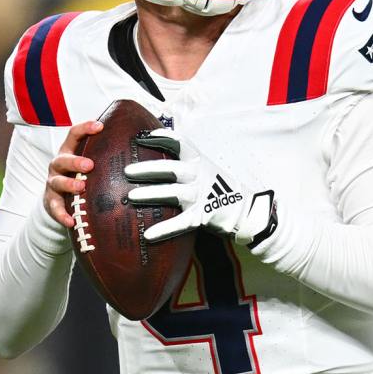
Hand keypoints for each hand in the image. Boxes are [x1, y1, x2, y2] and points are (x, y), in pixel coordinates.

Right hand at [44, 120, 103, 228]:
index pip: (74, 134)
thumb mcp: (90, 162)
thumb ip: (106, 155)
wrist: (59, 198)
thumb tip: (141, 146)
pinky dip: (62, 214)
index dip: (85, 128)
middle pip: (63, 159)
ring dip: (69, 184)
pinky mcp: (51, 201)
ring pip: (57, 182)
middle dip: (76, 161)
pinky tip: (71, 220)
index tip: (100, 126)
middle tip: (89, 165)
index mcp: (69, 151)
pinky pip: (55, 208)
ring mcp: (53, 183)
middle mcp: (59, 165)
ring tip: (81, 187)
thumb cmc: (80, 175)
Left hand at [124, 129, 277, 244]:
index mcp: (198, 160)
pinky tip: (148, 235)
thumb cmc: (218, 186)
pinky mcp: (201, 216)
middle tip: (127, 171)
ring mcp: (200, 195)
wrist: (244, 209)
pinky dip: (164, 229)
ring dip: (150, 194)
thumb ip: (185, 161)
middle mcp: (198, 175)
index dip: (160, 138)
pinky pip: (179, 223)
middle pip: (169, 169)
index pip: (178, 143)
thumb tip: (157, 150)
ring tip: (131, 196)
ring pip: (171, 193)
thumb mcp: (205, 167)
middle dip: (147, 169)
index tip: (143, 138)